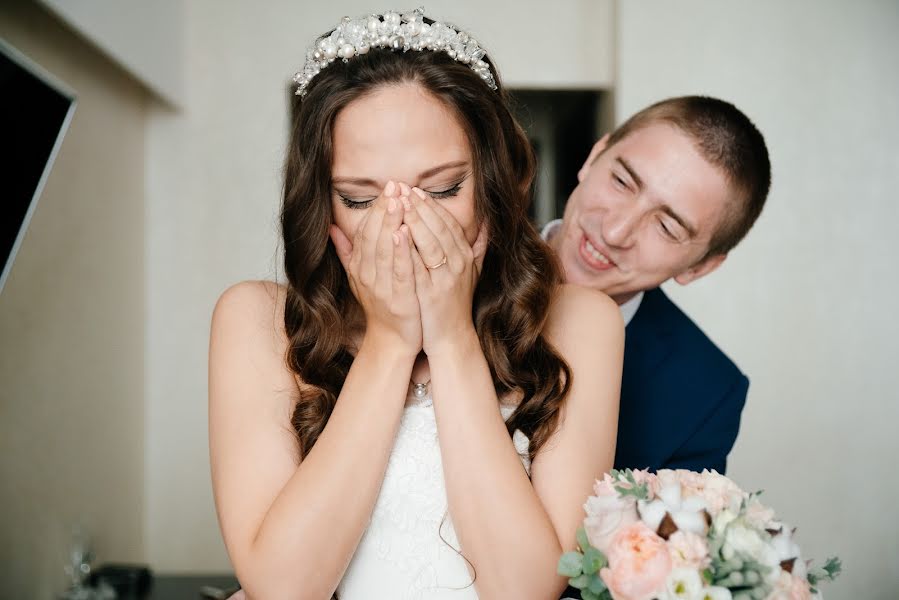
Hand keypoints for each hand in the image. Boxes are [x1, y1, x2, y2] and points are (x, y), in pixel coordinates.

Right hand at [330, 181, 421, 354]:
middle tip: (395, 185)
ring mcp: (381, 287)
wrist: (393, 340)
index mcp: (360, 266)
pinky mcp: (399, 299)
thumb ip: (346, 251)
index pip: (365, 231)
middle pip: (374, 235)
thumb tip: (330, 227)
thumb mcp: (359, 276)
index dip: (376, 208)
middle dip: (384, 209)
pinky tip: (405, 234)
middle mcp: (367, 275)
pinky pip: (399, 272)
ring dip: (391, 224)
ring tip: (399, 201)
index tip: (388, 187)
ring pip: (384, 250)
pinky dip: (401, 252)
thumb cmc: (381, 306)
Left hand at [399, 184, 487, 356]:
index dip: (431, 206)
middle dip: (419, 206)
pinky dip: (408, 248)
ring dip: (415, 220)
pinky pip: (418, 265)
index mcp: (465, 256)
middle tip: (401, 189)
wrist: (451, 336)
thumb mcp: (472, 272)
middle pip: (439, 227)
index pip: (448, 223)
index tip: (414, 191)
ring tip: (398, 203)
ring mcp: (445, 278)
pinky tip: (396, 233)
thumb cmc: (455, 303)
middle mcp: (458, 264)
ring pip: (430, 242)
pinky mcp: (431, 292)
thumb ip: (478, 247)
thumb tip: (488, 222)